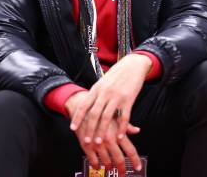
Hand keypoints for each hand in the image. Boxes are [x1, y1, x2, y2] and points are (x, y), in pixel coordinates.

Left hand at [66, 54, 151, 170]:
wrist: (133, 64)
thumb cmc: (118, 74)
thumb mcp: (104, 81)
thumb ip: (97, 93)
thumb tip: (88, 105)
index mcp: (97, 88)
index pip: (84, 105)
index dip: (77, 117)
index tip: (73, 128)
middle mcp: (105, 93)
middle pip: (94, 114)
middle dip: (89, 129)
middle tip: (86, 141)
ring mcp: (116, 96)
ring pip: (107, 117)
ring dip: (102, 131)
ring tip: (100, 142)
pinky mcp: (128, 99)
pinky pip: (124, 117)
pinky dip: (121, 128)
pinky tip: (120, 136)